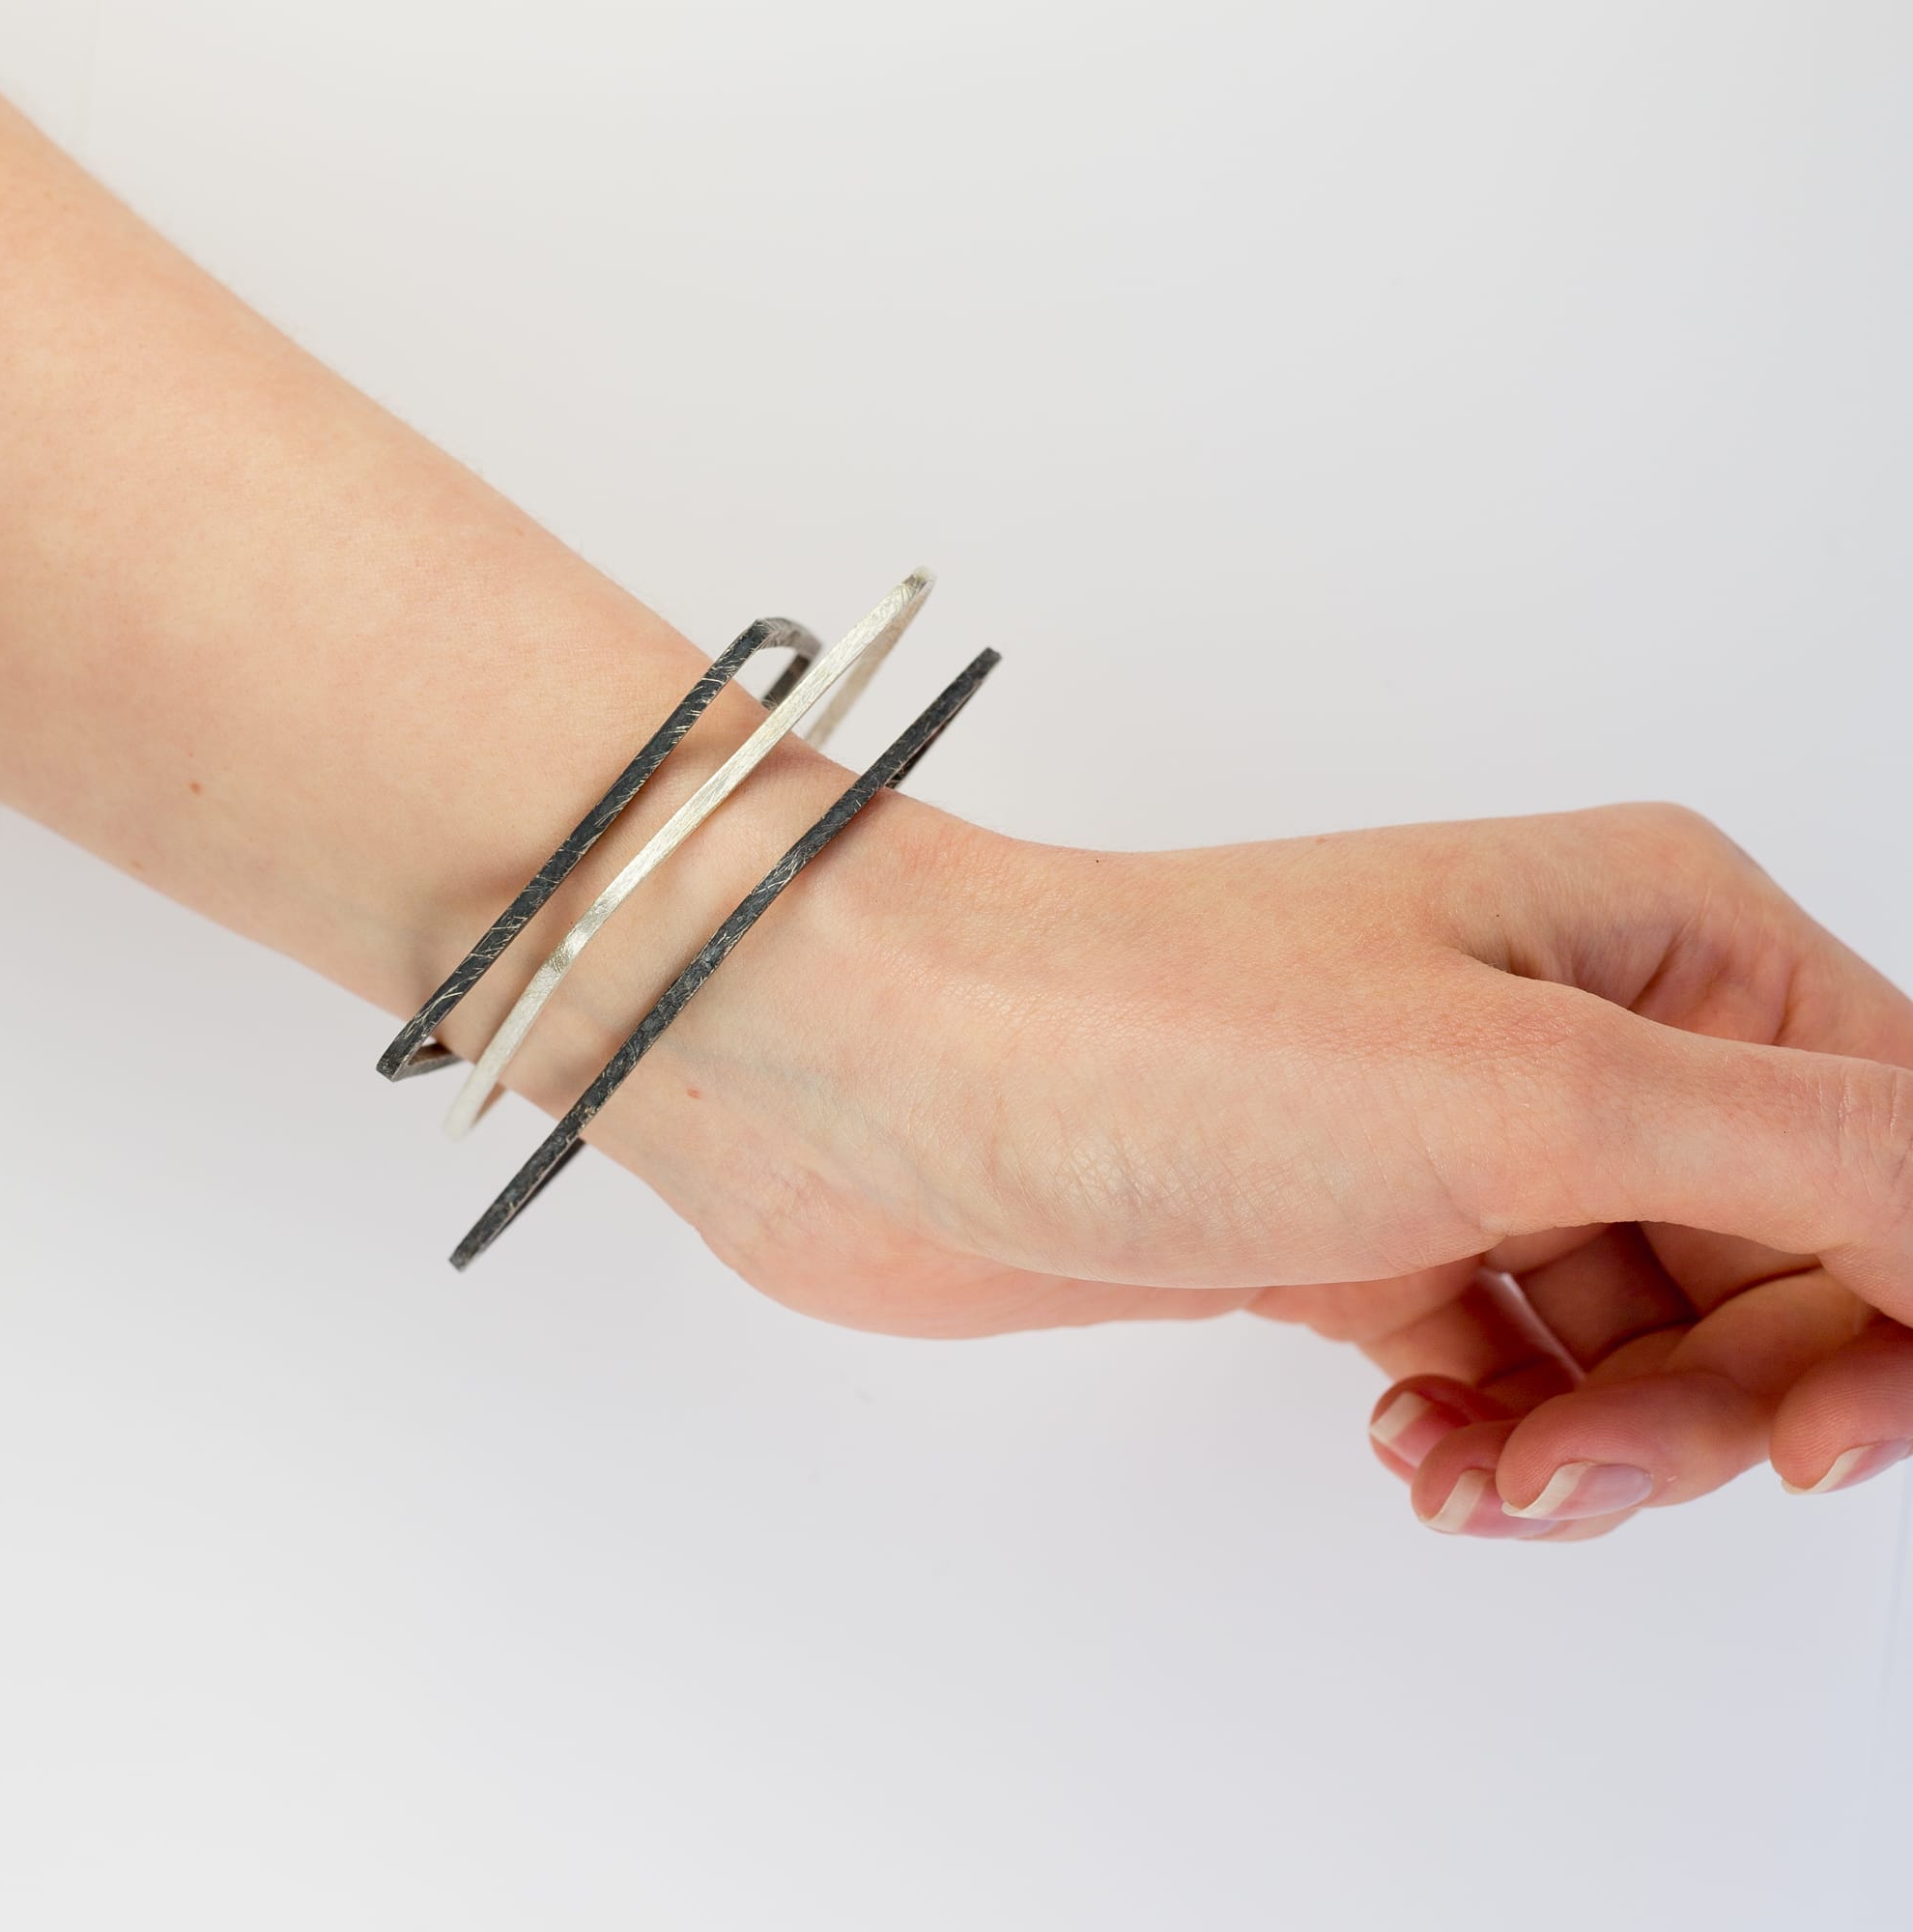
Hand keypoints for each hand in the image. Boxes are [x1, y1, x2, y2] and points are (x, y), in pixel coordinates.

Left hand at [562, 797, 1912, 1541]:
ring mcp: (1467, 1138)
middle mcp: (1577, 1027)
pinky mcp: (1367, 1233)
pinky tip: (1422, 1454)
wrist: (893, 1082)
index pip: (1891, 1140)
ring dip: (1603, 1441)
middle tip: (1609, 1458)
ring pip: (1647, 1339)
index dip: (1896, 1302)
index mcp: (1659, 936)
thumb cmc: (1155, 1031)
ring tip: (1481, 1465)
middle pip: (1783, 1262)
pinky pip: (1515, 1371)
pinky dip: (1497, 1440)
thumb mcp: (1532, 1090)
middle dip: (1729, 1400)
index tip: (1837, 1440)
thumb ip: (1814, 1155)